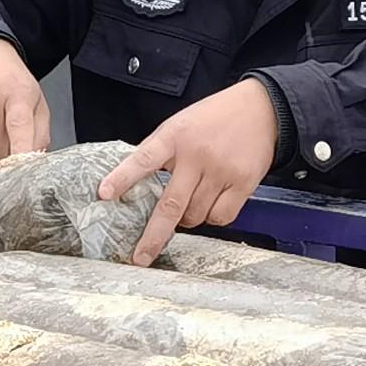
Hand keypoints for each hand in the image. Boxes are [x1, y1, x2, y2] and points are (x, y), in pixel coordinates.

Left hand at [101, 78, 283, 261]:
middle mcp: (197, 155)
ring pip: (195, 216)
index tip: (104, 194)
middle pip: (171, 204)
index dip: (122, 178)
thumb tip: (135, 185)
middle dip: (153, 236)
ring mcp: (221, 170)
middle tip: (140, 257)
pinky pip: (221, 217)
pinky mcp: (243, 183)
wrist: (261, 108)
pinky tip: (213, 203)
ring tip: (192, 201)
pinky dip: (213, 217)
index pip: (144, 159)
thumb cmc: (214, 118)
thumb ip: (160, 152)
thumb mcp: (181, 125)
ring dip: (188, 220)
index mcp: (175, 136)